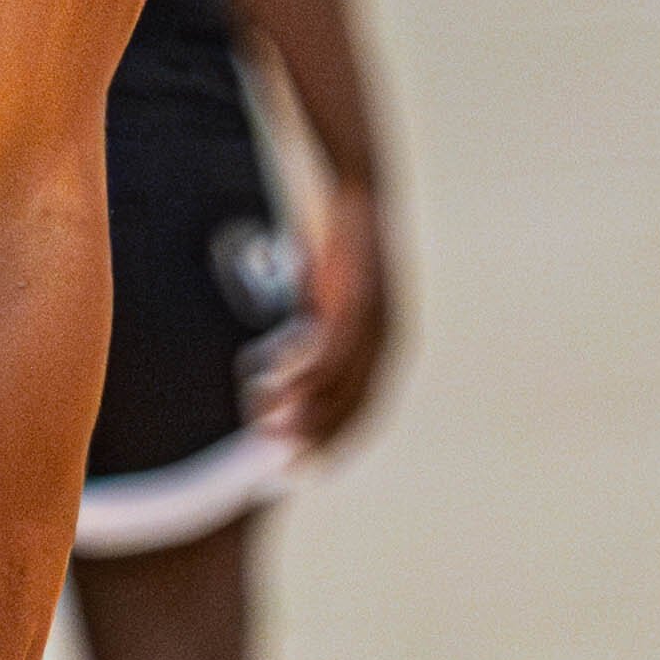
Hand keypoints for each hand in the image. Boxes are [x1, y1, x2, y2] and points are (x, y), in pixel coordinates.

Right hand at [257, 177, 394, 456]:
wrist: (359, 192)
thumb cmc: (340, 246)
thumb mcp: (325, 300)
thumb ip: (312, 336)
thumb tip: (282, 368)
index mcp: (385, 347)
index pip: (363, 409)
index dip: (334, 442)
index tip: (303, 467)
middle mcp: (390, 341)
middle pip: (355, 406)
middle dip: (318, 439)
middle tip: (281, 465)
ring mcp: (377, 323)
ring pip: (340, 382)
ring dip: (304, 411)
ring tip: (269, 429)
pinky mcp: (359, 299)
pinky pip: (329, 348)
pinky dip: (302, 372)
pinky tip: (274, 384)